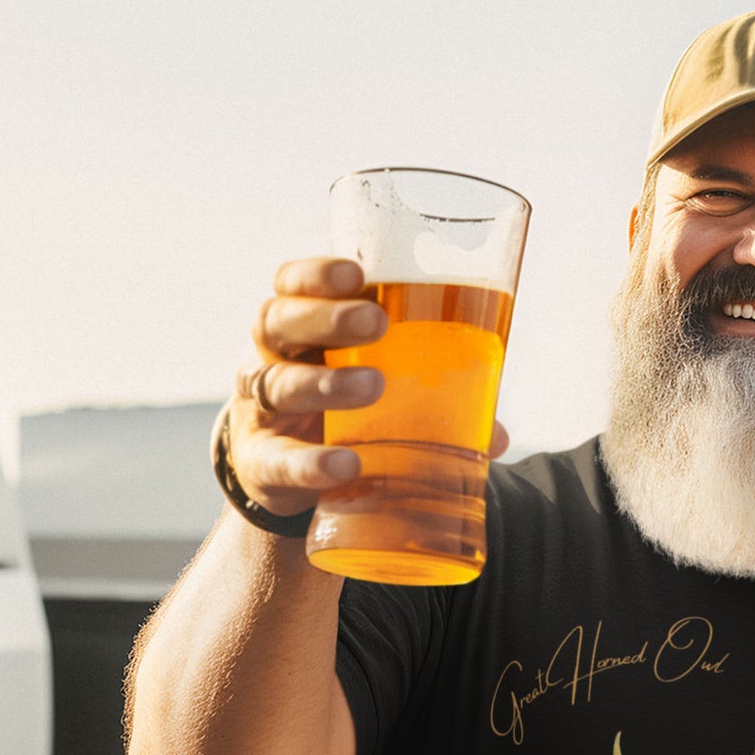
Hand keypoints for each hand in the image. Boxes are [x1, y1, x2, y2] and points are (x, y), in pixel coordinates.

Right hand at [229, 257, 510, 519]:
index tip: (357, 273)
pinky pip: (280, 461)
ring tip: (374, 386)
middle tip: (375, 321)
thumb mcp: (368, 391)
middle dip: (325, 318)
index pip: (290, 286)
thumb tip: (495, 434)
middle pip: (278, 324)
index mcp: (297, 332)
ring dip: (325, 383)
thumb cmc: (335, 416)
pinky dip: (312, 463)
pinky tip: (346, 464)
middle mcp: (266, 362)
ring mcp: (259, 413)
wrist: (283, 481)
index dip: (316, 275)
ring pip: (278, 386)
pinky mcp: (261, 465)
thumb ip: (426, 398)